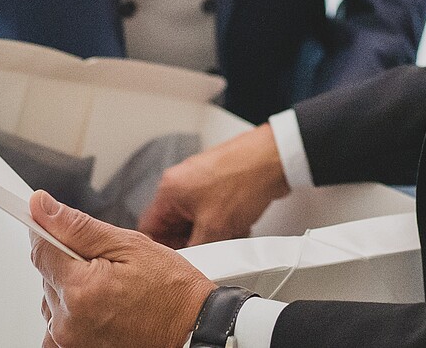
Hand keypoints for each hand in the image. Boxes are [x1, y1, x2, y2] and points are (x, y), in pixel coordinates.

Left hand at [32, 191, 213, 347]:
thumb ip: (78, 227)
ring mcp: (71, 339)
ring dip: (70, 285)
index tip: (52, 222)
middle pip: (46, 274)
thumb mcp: (129, 244)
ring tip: (108, 284)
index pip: (40, 250)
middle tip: (106, 260)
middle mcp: (69, 320)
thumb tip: (42, 207)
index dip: (47, 230)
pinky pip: (57, 323)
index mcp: (80, 289)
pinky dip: (71, 309)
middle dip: (68, 259)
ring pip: (52, 297)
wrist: (191, 328)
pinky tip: (97, 303)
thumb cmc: (171, 289)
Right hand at [138, 123, 289, 248]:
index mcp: (170, 190)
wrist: (275, 159)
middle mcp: (182, 183)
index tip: (172, 263)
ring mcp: (201, 182)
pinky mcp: (219, 183)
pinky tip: (238, 227)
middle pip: (174, 226)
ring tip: (227, 236)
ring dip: (210, 233)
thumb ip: (194, 250)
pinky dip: (223, 223)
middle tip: (205, 252)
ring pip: (195, 220)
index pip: (150, 228)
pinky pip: (212, 212)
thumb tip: (188, 264)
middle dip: (191, 241)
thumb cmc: (245, 179)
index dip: (160, 250)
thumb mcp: (213, 228)